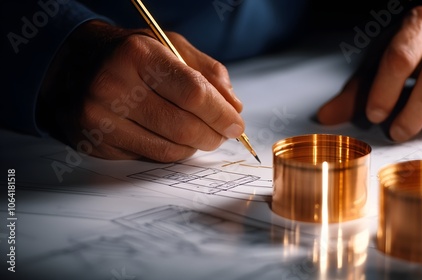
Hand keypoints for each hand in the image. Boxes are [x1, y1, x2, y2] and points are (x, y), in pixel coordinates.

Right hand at [40, 21, 243, 161]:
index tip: (236, 124)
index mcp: (137, 54)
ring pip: (168, 149)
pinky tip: (173, 138)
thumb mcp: (169, 46)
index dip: (221, 114)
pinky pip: (149, 157)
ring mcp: (101, 119)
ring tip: (201, 134)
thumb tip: (234, 107)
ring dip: (194, 146)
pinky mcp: (96, 143)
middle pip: (183, 126)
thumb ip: (207, 72)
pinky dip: (171, 152)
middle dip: (213, 135)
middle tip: (223, 134)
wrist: (72, 64)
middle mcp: (113, 86)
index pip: (193, 93)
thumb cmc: (129, 54)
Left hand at [317, 6, 421, 141]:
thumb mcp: (381, 64)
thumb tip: (326, 118)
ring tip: (416, 126)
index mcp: (420, 23)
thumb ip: (356, 92)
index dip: (385, 91)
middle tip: (396, 132)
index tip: (374, 115)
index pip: (401, 57)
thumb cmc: (415, 52)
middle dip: (412, 113)